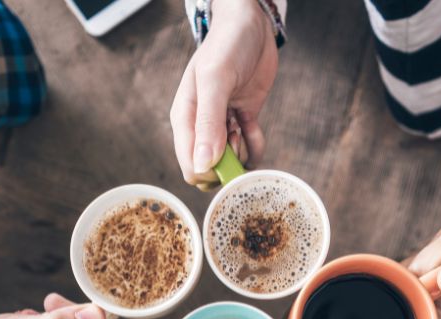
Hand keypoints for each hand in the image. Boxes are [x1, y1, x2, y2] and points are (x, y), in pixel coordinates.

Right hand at [170, 0, 277, 188]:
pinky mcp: (242, 120)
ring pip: (232, 162)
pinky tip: (254, 127)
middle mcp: (201, 127)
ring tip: (243, 126)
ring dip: (242, 153)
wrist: (251, 24)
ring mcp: (222, 125)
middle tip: (236, 137)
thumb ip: (208, 122)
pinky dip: (256, 145)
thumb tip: (203, 164)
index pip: (191, 166)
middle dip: (229, 165)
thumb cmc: (227, 45)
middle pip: (212, 169)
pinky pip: (249, 149)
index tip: (228, 158)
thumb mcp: (216, 79)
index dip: (211, 173)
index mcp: (185, 120)